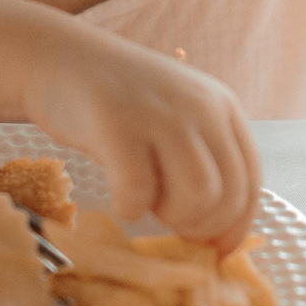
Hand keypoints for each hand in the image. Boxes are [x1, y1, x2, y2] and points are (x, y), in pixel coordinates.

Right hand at [18, 19, 260, 246]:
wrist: (55, 56)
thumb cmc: (115, 101)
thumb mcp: (174, 118)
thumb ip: (201, 160)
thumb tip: (219, 235)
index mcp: (222, 106)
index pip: (251, 180)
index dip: (236, 225)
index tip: (213, 248)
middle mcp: (201, 106)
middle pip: (228, 195)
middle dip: (199, 226)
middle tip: (167, 219)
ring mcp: (160, 113)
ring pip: (197, 196)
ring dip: (170, 216)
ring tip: (145, 201)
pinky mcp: (117, 124)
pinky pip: (139, 192)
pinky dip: (129, 209)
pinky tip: (118, 198)